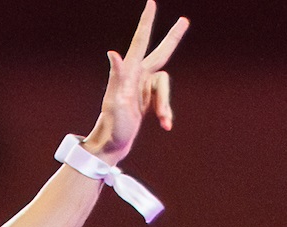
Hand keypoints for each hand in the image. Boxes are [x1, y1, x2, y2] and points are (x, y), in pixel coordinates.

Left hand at [84, 2, 187, 165]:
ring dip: (165, 105)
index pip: (140, 42)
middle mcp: (137, 77)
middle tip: (184, 21)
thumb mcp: (115, 101)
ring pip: (165, 86)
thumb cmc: (112, 125)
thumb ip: (116, 75)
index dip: (146, 22)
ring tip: (163, 121)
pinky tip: (165, 125)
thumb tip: (112, 52)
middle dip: (173, 38)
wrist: (112, 145)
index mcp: (129, 73)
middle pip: (160, 53)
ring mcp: (143, 88)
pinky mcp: (148, 100)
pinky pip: (164, 100)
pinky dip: (166, 112)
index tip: (151, 3)